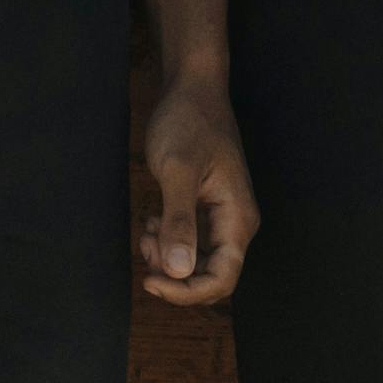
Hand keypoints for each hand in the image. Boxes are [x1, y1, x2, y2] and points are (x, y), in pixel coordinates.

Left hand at [137, 73, 256, 307]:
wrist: (191, 90)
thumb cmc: (188, 122)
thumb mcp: (177, 170)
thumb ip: (178, 222)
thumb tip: (178, 272)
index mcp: (237, 218)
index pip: (222, 279)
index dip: (187, 292)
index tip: (151, 282)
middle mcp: (234, 223)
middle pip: (209, 276)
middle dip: (173, 274)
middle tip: (145, 246)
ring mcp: (219, 218)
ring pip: (194, 262)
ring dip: (166, 256)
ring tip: (145, 229)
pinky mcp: (203, 210)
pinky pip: (186, 243)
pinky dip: (165, 241)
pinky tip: (150, 221)